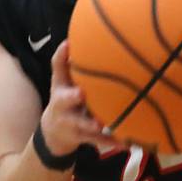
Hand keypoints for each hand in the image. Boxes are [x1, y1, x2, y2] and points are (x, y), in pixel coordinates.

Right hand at [39, 41, 115, 155]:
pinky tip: (126, 141)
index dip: (60, 59)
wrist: (55, 132)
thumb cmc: (63, 97)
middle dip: (73, 97)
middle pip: (66, 101)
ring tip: (102, 123)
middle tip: (81, 92)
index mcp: (60, 88)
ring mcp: (72, 123)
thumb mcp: (60, 80)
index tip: (68, 45)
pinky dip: (112, 140)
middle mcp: (63, 106)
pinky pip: (100, 140)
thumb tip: (70, 39)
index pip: (57, 71)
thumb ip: (64, 61)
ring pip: (82, 124)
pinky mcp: (83, 138)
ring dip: (92, 124)